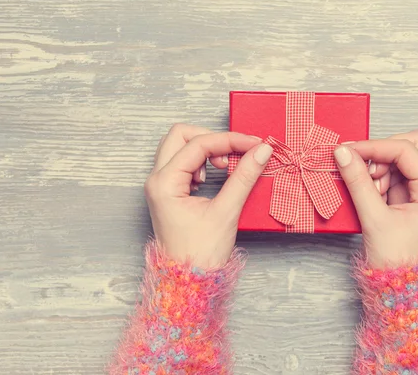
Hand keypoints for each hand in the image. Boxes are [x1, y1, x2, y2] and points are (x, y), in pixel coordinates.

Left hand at [144, 124, 272, 268]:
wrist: (188, 282)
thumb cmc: (200, 254)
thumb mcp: (226, 212)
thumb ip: (244, 177)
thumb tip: (261, 151)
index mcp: (164, 183)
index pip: (198, 144)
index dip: (230, 140)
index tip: (255, 144)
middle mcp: (157, 179)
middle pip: (180, 135)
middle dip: (212, 138)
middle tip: (235, 152)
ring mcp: (160, 185)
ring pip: (179, 146)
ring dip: (205, 149)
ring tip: (224, 167)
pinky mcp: (168, 191)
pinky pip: (182, 162)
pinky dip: (201, 161)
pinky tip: (214, 177)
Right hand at [333, 130, 417, 267]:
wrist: (402, 290)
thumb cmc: (397, 262)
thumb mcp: (374, 219)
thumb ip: (358, 182)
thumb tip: (343, 153)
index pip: (406, 150)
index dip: (375, 146)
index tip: (348, 150)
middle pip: (411, 145)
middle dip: (383, 151)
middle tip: (363, 167)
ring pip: (402, 158)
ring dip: (379, 167)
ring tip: (367, 191)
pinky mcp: (412, 198)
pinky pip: (395, 174)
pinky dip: (379, 179)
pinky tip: (371, 196)